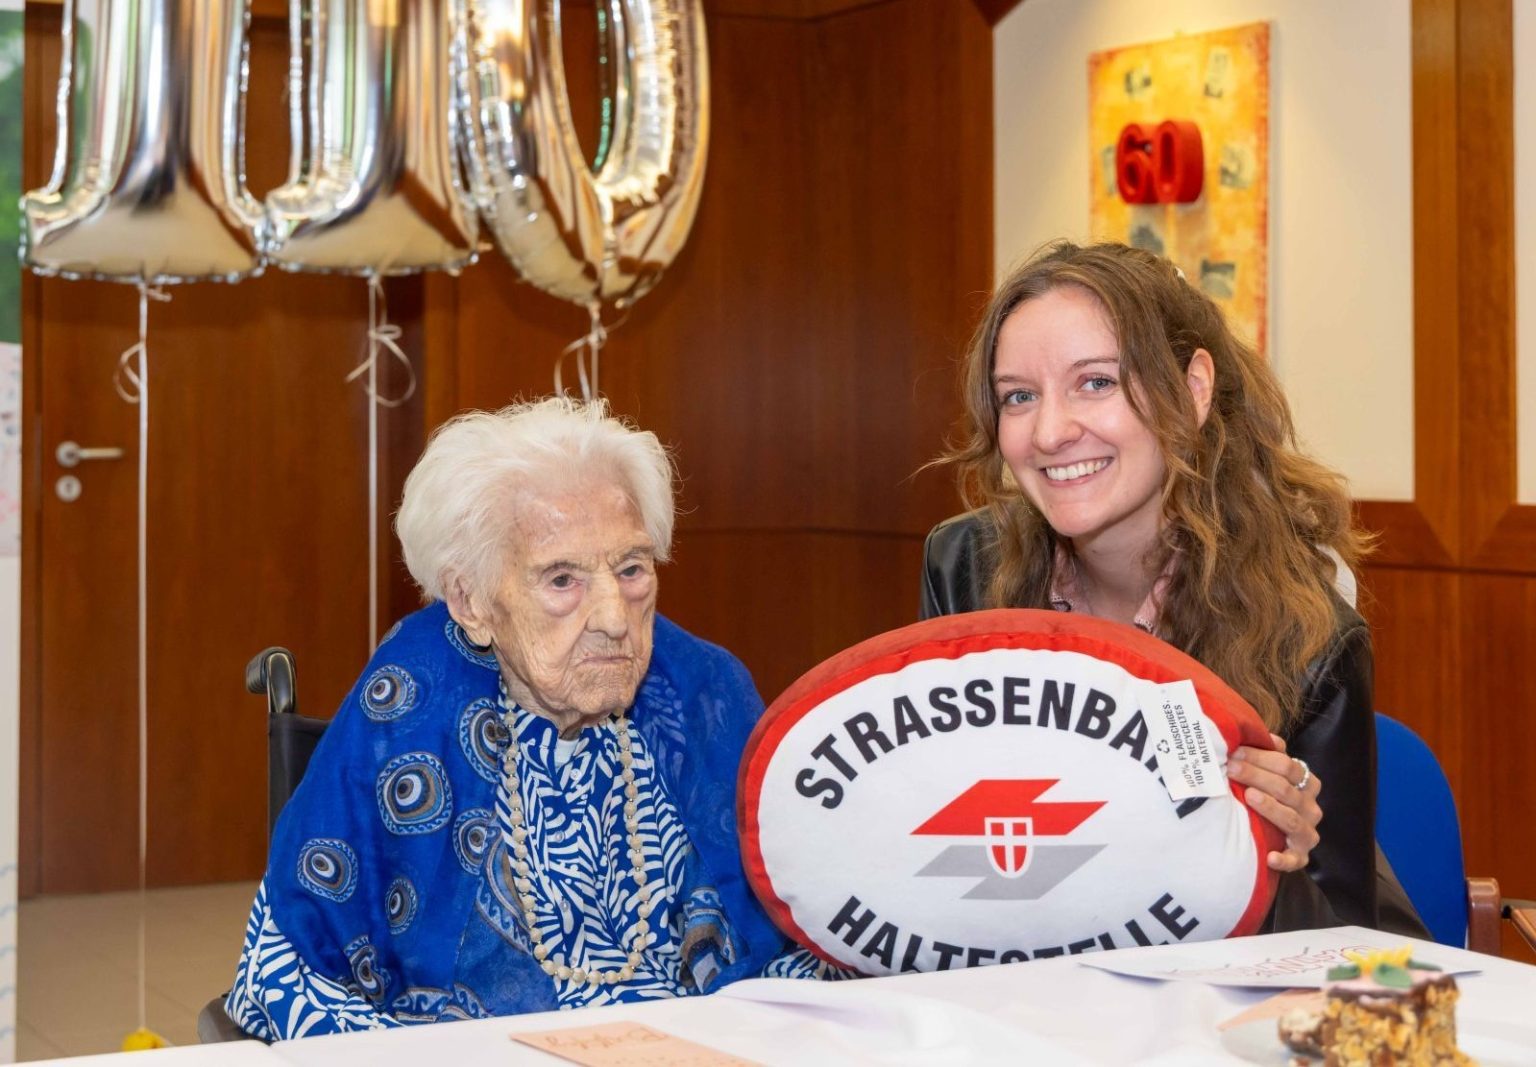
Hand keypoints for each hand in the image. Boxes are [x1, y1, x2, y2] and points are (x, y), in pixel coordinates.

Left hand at [1227, 733, 1321, 872]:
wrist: (1273, 834)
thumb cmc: (1267, 795)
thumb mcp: (1268, 772)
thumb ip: (1268, 754)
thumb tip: (1265, 735)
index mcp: (1306, 784)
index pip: (1288, 766)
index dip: (1261, 757)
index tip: (1234, 752)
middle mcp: (1310, 808)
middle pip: (1287, 790)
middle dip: (1257, 777)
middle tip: (1231, 769)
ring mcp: (1307, 834)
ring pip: (1292, 820)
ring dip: (1271, 809)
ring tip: (1249, 797)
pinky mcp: (1299, 857)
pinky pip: (1295, 860)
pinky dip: (1283, 859)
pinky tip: (1268, 856)